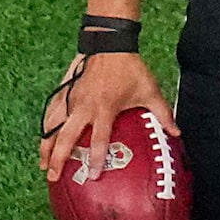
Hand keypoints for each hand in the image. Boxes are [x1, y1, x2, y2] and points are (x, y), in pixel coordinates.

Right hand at [39, 51, 175, 182]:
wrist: (108, 42)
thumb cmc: (130, 67)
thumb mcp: (150, 90)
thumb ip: (163, 114)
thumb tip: (177, 132)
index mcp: (105, 109)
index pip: (99, 140)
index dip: (96, 159)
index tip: (92, 176)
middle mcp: (83, 107)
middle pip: (66, 138)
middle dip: (58, 159)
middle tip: (53, 177)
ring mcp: (71, 99)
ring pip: (52, 126)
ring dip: (46, 146)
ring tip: (42, 165)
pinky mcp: (64, 91)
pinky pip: (50, 112)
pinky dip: (45, 127)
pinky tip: (42, 138)